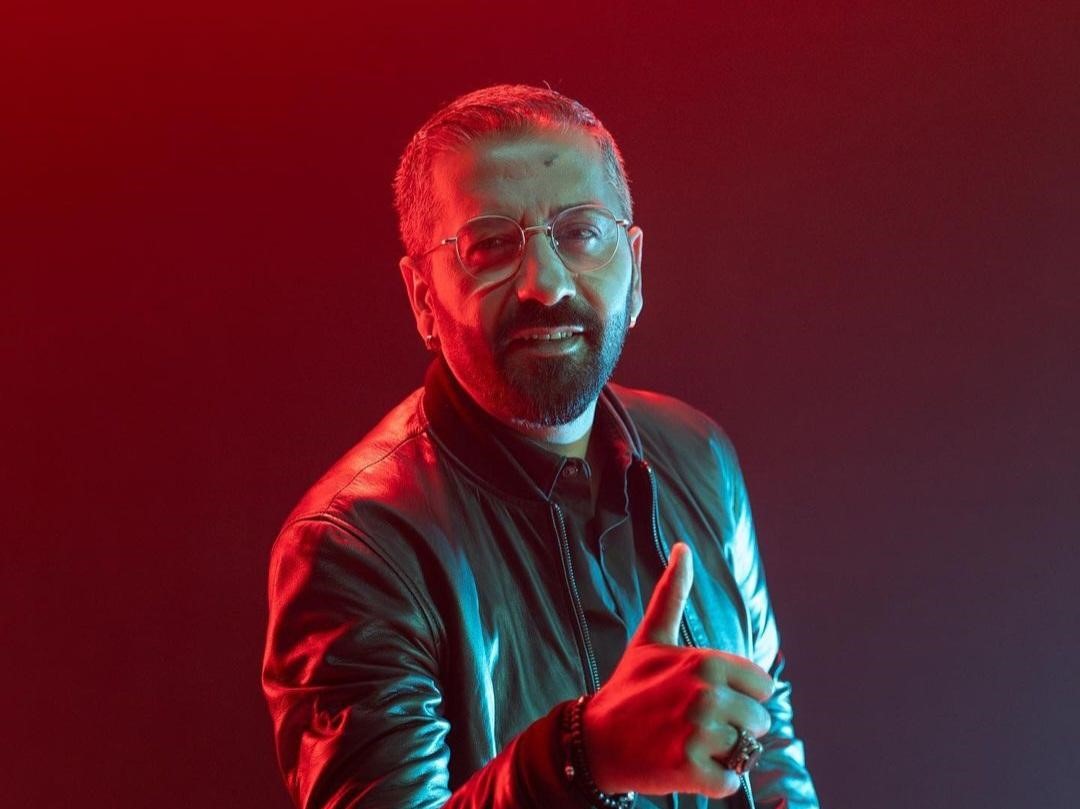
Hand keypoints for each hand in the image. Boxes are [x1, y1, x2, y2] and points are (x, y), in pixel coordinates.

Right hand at [582, 543, 773, 797]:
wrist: (595, 741)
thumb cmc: (629, 689)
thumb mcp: (650, 638)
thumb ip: (671, 594)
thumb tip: (683, 548)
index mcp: (705, 662)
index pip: (763, 686)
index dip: (740, 696)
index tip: (707, 699)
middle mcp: (705, 694)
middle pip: (760, 721)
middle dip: (734, 728)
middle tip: (694, 726)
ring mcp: (698, 732)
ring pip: (746, 752)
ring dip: (722, 755)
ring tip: (689, 744)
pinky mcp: (690, 768)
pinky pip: (730, 781)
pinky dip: (713, 781)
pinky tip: (686, 766)